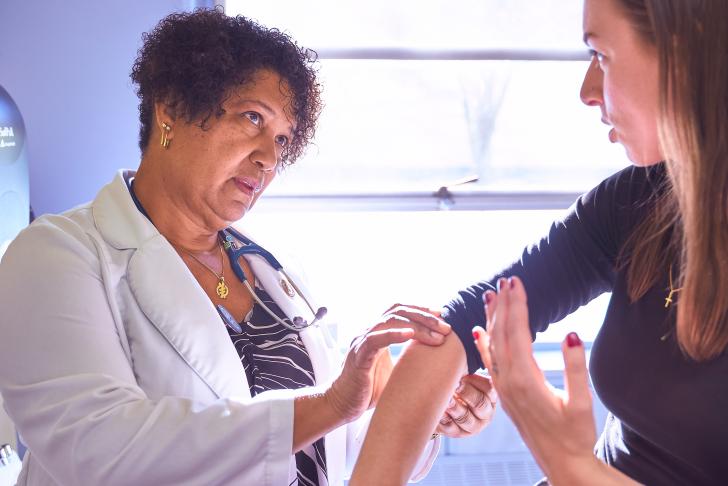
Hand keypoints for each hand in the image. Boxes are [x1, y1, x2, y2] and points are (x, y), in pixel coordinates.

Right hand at [326, 304, 451, 422]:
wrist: (343, 406)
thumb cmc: (368, 390)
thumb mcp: (396, 371)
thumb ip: (410, 360)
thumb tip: (438, 362)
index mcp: (378, 333)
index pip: (401, 311)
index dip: (421, 310)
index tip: (442, 315)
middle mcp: (369, 332)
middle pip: (398, 311)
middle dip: (425, 316)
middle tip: (446, 327)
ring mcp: (362, 341)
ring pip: (390, 320)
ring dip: (417, 325)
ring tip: (436, 334)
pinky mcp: (358, 355)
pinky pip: (376, 339)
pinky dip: (394, 334)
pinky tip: (410, 334)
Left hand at [436, 373, 496, 437]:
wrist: (444, 405)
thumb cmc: (457, 385)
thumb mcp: (465, 377)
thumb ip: (466, 368)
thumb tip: (458, 357)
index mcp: (490, 397)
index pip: (489, 389)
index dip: (477, 382)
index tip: (464, 375)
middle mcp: (485, 412)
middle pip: (480, 404)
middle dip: (468, 394)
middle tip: (457, 385)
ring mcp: (472, 425)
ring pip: (466, 419)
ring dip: (456, 408)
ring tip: (447, 400)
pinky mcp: (457, 433)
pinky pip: (451, 428)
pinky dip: (445, 419)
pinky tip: (440, 412)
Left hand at [472, 277, 597, 482]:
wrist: (561, 463)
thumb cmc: (576, 435)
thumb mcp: (582, 402)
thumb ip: (576, 368)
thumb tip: (572, 334)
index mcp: (525, 379)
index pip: (518, 331)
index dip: (517, 305)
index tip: (516, 282)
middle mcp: (508, 380)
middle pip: (502, 333)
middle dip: (503, 305)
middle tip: (505, 279)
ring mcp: (503, 387)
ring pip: (493, 345)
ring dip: (492, 319)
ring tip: (490, 295)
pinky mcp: (503, 394)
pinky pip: (489, 362)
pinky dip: (483, 343)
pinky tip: (477, 330)